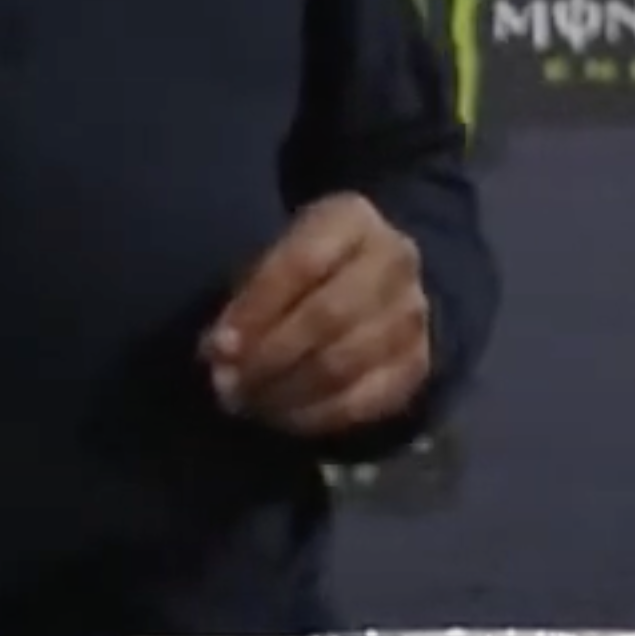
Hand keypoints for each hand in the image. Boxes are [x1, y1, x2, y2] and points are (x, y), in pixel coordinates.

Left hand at [204, 193, 428, 434]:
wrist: (379, 284)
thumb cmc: (307, 267)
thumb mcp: (275, 256)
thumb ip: (248, 298)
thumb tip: (220, 353)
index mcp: (352, 219)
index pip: (302, 263)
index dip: (257, 309)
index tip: (218, 347)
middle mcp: (394, 261)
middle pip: (328, 316)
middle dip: (269, 357)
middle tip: (228, 384)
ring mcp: (411, 315)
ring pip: (343, 364)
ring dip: (286, 391)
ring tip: (248, 402)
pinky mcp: (416, 365)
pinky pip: (363, 401)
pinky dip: (314, 416)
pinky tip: (280, 416)